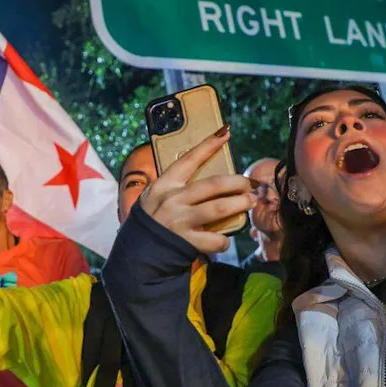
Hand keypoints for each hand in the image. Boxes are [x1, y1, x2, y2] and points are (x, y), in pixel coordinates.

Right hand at [138, 126, 255, 252]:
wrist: (136, 253)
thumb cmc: (150, 221)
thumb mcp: (154, 197)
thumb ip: (175, 188)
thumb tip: (206, 180)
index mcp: (164, 184)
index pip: (189, 159)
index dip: (208, 145)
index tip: (225, 133)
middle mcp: (172, 200)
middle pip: (213, 185)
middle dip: (236, 182)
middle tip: (249, 184)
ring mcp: (179, 221)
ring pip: (219, 208)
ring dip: (239, 204)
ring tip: (249, 202)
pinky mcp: (186, 242)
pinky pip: (214, 239)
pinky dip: (224, 240)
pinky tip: (225, 239)